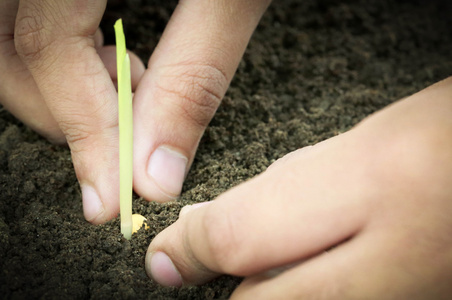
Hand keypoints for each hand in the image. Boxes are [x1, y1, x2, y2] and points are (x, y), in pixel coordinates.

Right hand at [0, 0, 270, 223]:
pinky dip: (61, 52)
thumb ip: (194, 73)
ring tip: (128, 89)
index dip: (82, 131)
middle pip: (5, 48)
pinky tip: (111, 56)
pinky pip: (30, 18)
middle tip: (123, 139)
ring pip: (7, 36)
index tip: (114, 197)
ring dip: (58, 84)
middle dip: (63, 111)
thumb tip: (158, 171)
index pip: (42, 45)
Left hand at [145, 78, 451, 298]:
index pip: (239, 235)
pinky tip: (315, 272)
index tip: (168, 255)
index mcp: (373, 180)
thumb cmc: (438, 142)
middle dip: (228, 284)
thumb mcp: (355, 147)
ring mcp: (410, 299)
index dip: (189, 247)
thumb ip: (277, 189)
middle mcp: (395, 259)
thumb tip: (205, 221)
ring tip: (277, 260)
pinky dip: (304, 297)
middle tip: (212, 262)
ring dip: (268, 294)